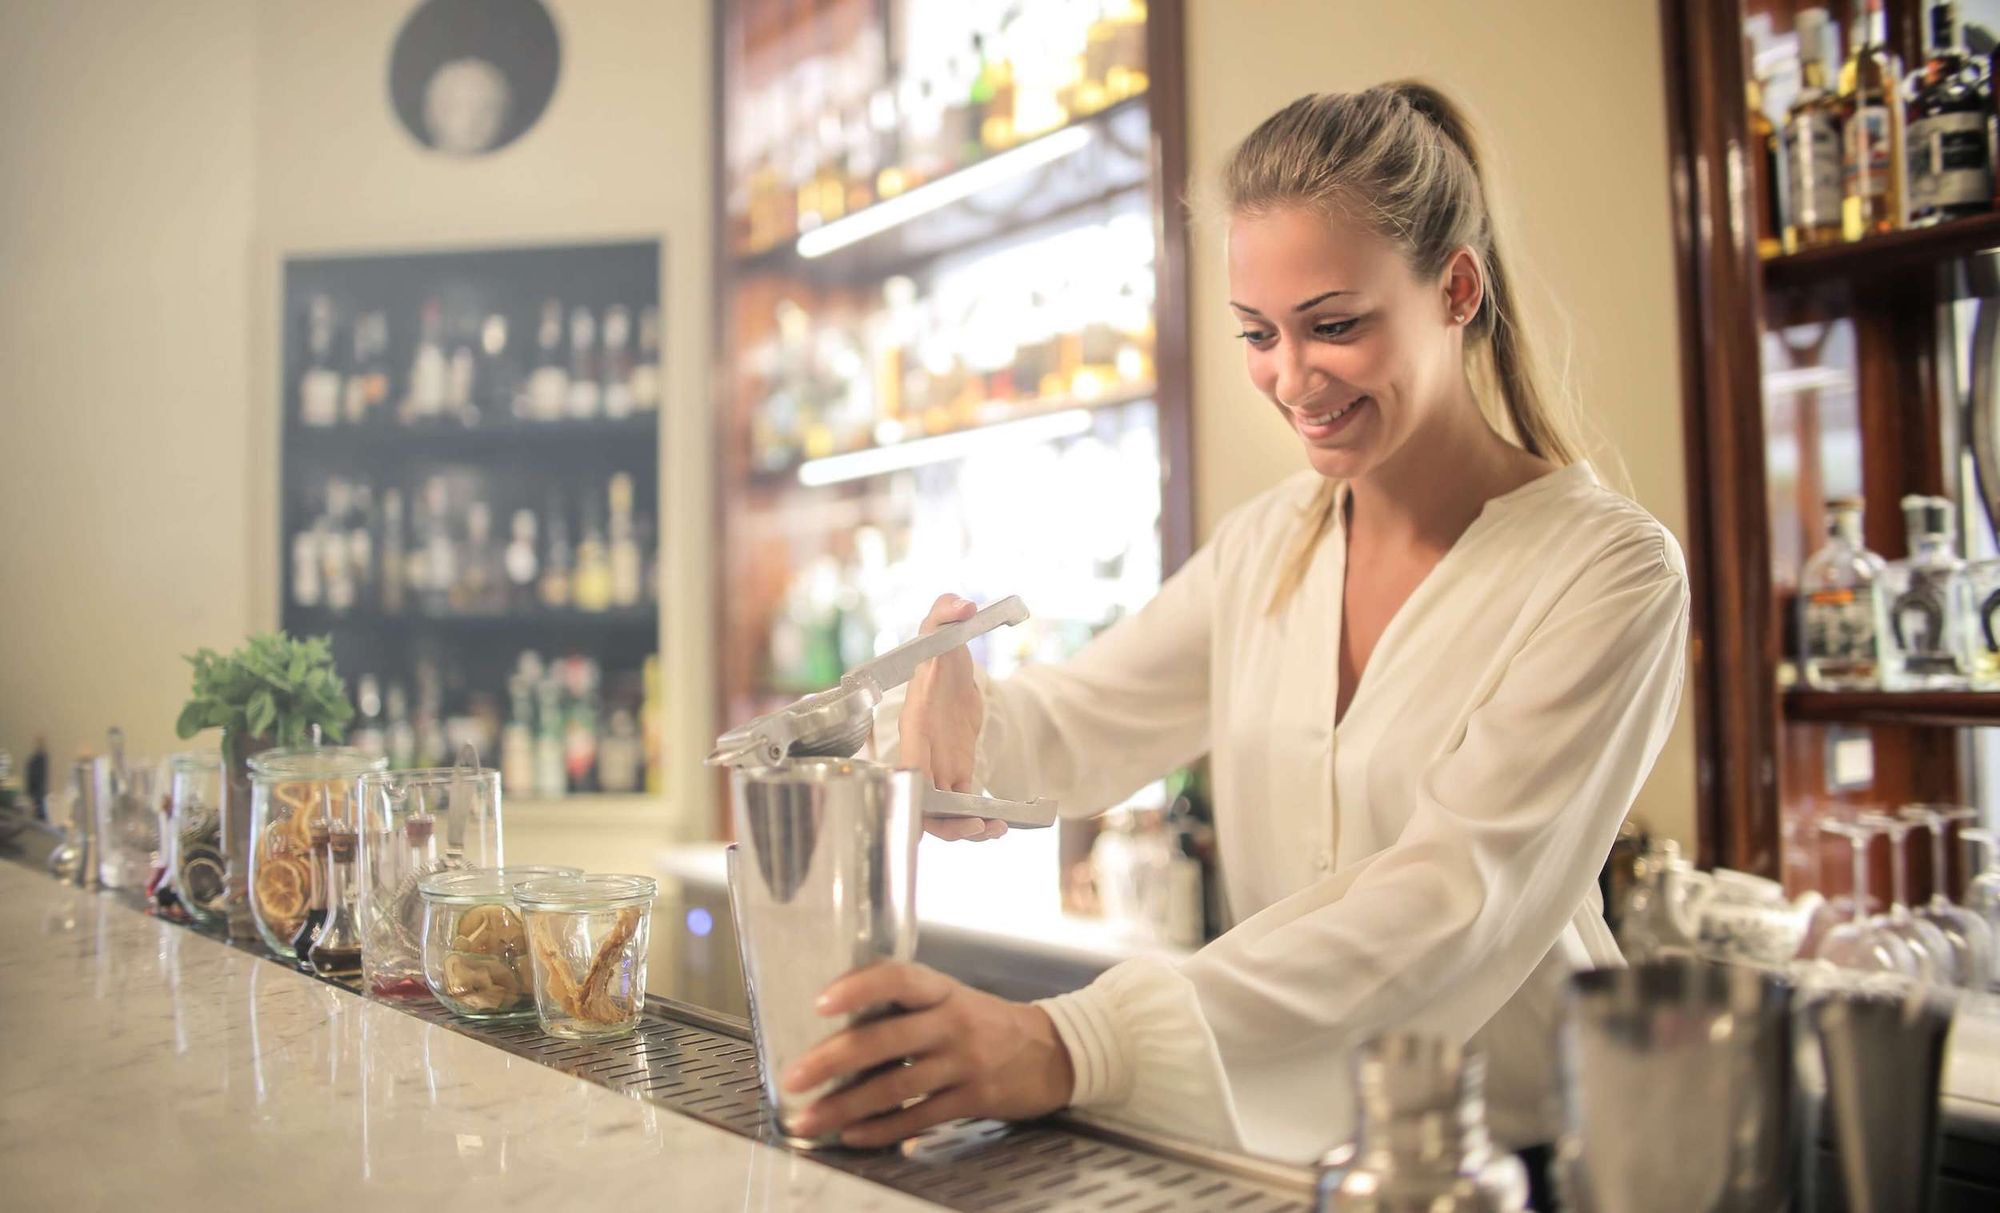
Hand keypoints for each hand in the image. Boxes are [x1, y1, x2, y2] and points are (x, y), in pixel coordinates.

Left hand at [782, 962, 1073, 1147]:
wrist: (1053, 1053)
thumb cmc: (987, 1022)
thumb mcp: (952, 998)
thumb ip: (906, 1006)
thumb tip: (839, 1024)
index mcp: (943, 990)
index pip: (899, 978)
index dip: (859, 987)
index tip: (820, 1002)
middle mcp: (952, 1022)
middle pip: (886, 1039)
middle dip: (833, 1060)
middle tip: (794, 1077)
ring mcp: (964, 1063)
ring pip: (895, 1087)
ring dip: (846, 1106)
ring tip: (809, 1119)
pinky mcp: (974, 1099)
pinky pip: (919, 1117)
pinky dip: (882, 1129)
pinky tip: (852, 1135)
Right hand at [902, 594, 1004, 841]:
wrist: (952, 669)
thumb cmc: (940, 649)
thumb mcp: (943, 628)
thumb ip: (945, 612)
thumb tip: (960, 604)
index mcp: (914, 723)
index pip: (906, 761)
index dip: (915, 786)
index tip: (933, 802)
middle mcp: (920, 752)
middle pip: (919, 801)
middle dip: (943, 822)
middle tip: (976, 826)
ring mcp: (937, 766)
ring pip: (940, 814)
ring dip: (963, 829)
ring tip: (995, 831)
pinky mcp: (956, 774)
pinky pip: (961, 807)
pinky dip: (977, 821)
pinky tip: (1001, 826)